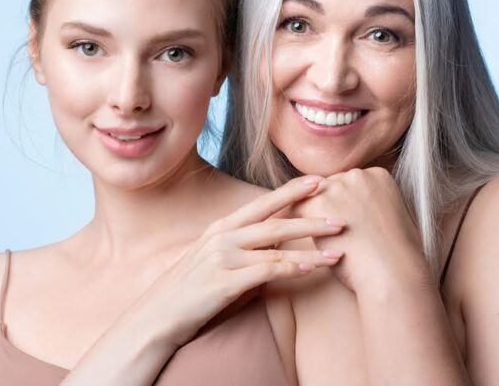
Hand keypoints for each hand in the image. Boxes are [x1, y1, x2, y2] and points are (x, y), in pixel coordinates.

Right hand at [141, 176, 346, 347]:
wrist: (155, 317)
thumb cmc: (187, 291)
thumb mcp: (213, 259)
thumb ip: (241, 248)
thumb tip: (273, 242)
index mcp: (221, 228)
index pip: (262, 204)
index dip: (292, 191)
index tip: (319, 181)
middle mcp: (223, 237)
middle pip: (275, 221)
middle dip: (311, 217)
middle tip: (342, 216)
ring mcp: (222, 258)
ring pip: (276, 247)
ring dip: (312, 248)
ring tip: (339, 250)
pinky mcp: (224, 282)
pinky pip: (266, 271)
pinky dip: (292, 268)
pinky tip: (312, 267)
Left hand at [292, 168, 429, 292]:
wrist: (392, 273)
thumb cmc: (395, 256)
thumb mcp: (391, 218)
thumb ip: (372, 206)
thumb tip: (358, 213)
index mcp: (378, 175)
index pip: (347, 183)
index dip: (340, 202)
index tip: (337, 219)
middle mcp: (357, 174)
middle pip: (328, 186)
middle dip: (324, 206)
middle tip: (314, 228)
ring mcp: (338, 187)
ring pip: (310, 196)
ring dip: (307, 213)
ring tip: (294, 229)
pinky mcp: (319, 204)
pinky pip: (294, 207)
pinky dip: (290, 220)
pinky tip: (289, 234)